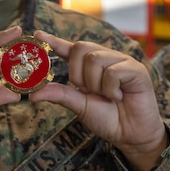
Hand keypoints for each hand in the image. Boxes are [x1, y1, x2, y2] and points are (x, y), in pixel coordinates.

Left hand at [29, 32, 167, 170]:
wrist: (131, 135)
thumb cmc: (108, 118)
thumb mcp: (80, 106)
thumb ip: (61, 94)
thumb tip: (33, 93)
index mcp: (91, 66)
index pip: (70, 49)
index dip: (54, 41)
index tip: (38, 35)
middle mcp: (107, 58)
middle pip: (80, 48)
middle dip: (77, 73)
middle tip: (87, 91)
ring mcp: (122, 61)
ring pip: (95, 59)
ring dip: (95, 83)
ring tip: (107, 96)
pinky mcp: (136, 69)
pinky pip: (113, 71)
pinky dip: (110, 89)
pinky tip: (119, 97)